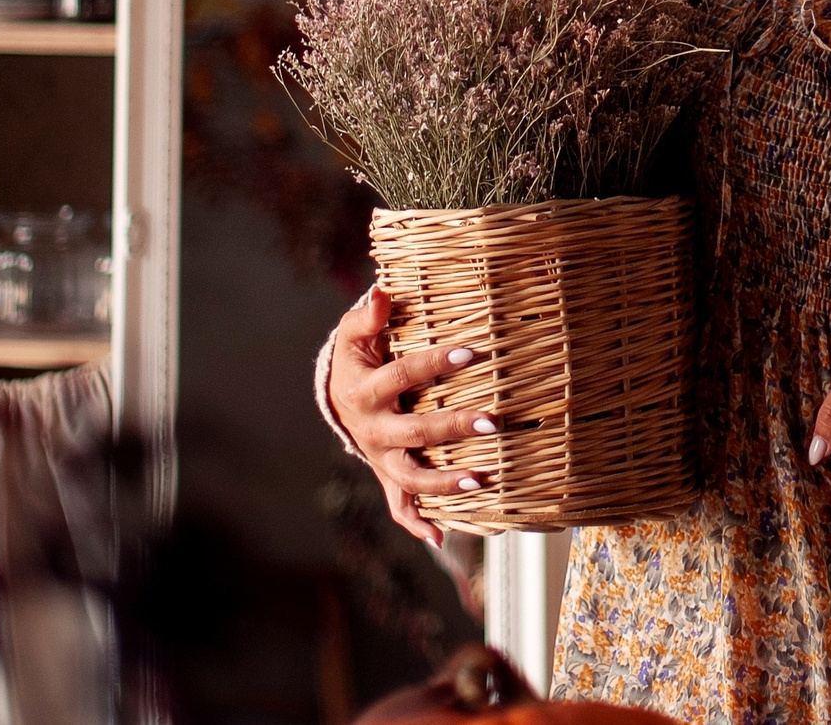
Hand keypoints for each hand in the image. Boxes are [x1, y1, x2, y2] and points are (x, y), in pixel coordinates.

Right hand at [325, 287, 494, 545]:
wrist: (337, 398)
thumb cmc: (357, 357)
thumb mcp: (353, 334)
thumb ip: (368, 316)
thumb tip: (383, 292)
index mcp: (364, 392)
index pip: (402, 376)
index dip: (434, 363)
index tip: (471, 352)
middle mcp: (372, 431)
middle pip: (413, 432)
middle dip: (452, 428)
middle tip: (493, 421)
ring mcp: (380, 458)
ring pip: (411, 477)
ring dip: (444, 482)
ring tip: (480, 481)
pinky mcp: (388, 476)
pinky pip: (400, 506)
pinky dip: (417, 523)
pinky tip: (440, 538)